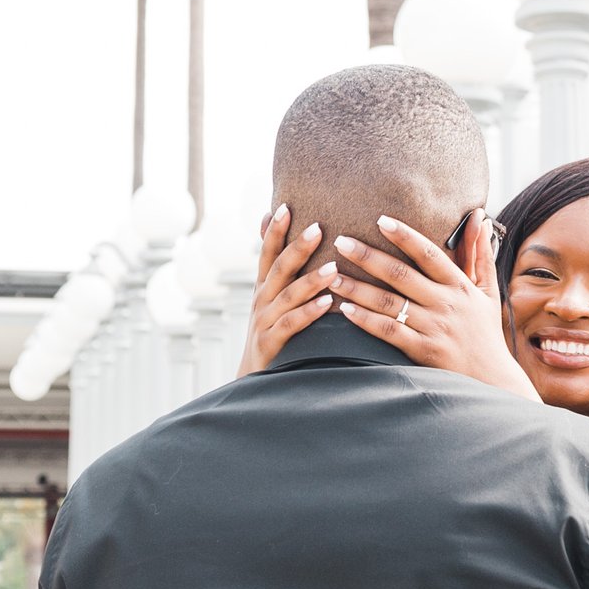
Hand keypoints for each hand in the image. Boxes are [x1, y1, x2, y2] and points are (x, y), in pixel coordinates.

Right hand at [238, 205, 333, 376]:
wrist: (254, 383)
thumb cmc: (273, 335)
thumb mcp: (273, 301)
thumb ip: (281, 274)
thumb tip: (279, 239)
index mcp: (265, 287)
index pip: (268, 253)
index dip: (274, 231)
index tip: (285, 206)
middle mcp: (262, 300)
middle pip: (279, 268)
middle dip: (297, 247)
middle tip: (318, 227)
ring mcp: (264, 322)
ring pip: (288, 296)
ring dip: (310, 280)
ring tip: (333, 267)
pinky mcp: (271, 344)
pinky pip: (291, 325)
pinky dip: (308, 312)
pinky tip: (327, 303)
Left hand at [327, 214, 538, 401]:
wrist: (491, 378)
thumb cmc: (486, 331)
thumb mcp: (488, 290)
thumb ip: (480, 253)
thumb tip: (480, 218)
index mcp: (460, 285)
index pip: (429, 254)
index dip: (405, 236)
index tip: (380, 220)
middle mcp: (446, 304)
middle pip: (401, 275)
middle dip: (368, 257)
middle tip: (341, 241)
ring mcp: (433, 328)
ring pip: (389, 303)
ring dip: (358, 288)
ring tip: (332, 275)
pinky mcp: (422, 351)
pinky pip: (389, 332)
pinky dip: (366, 320)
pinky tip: (345, 310)